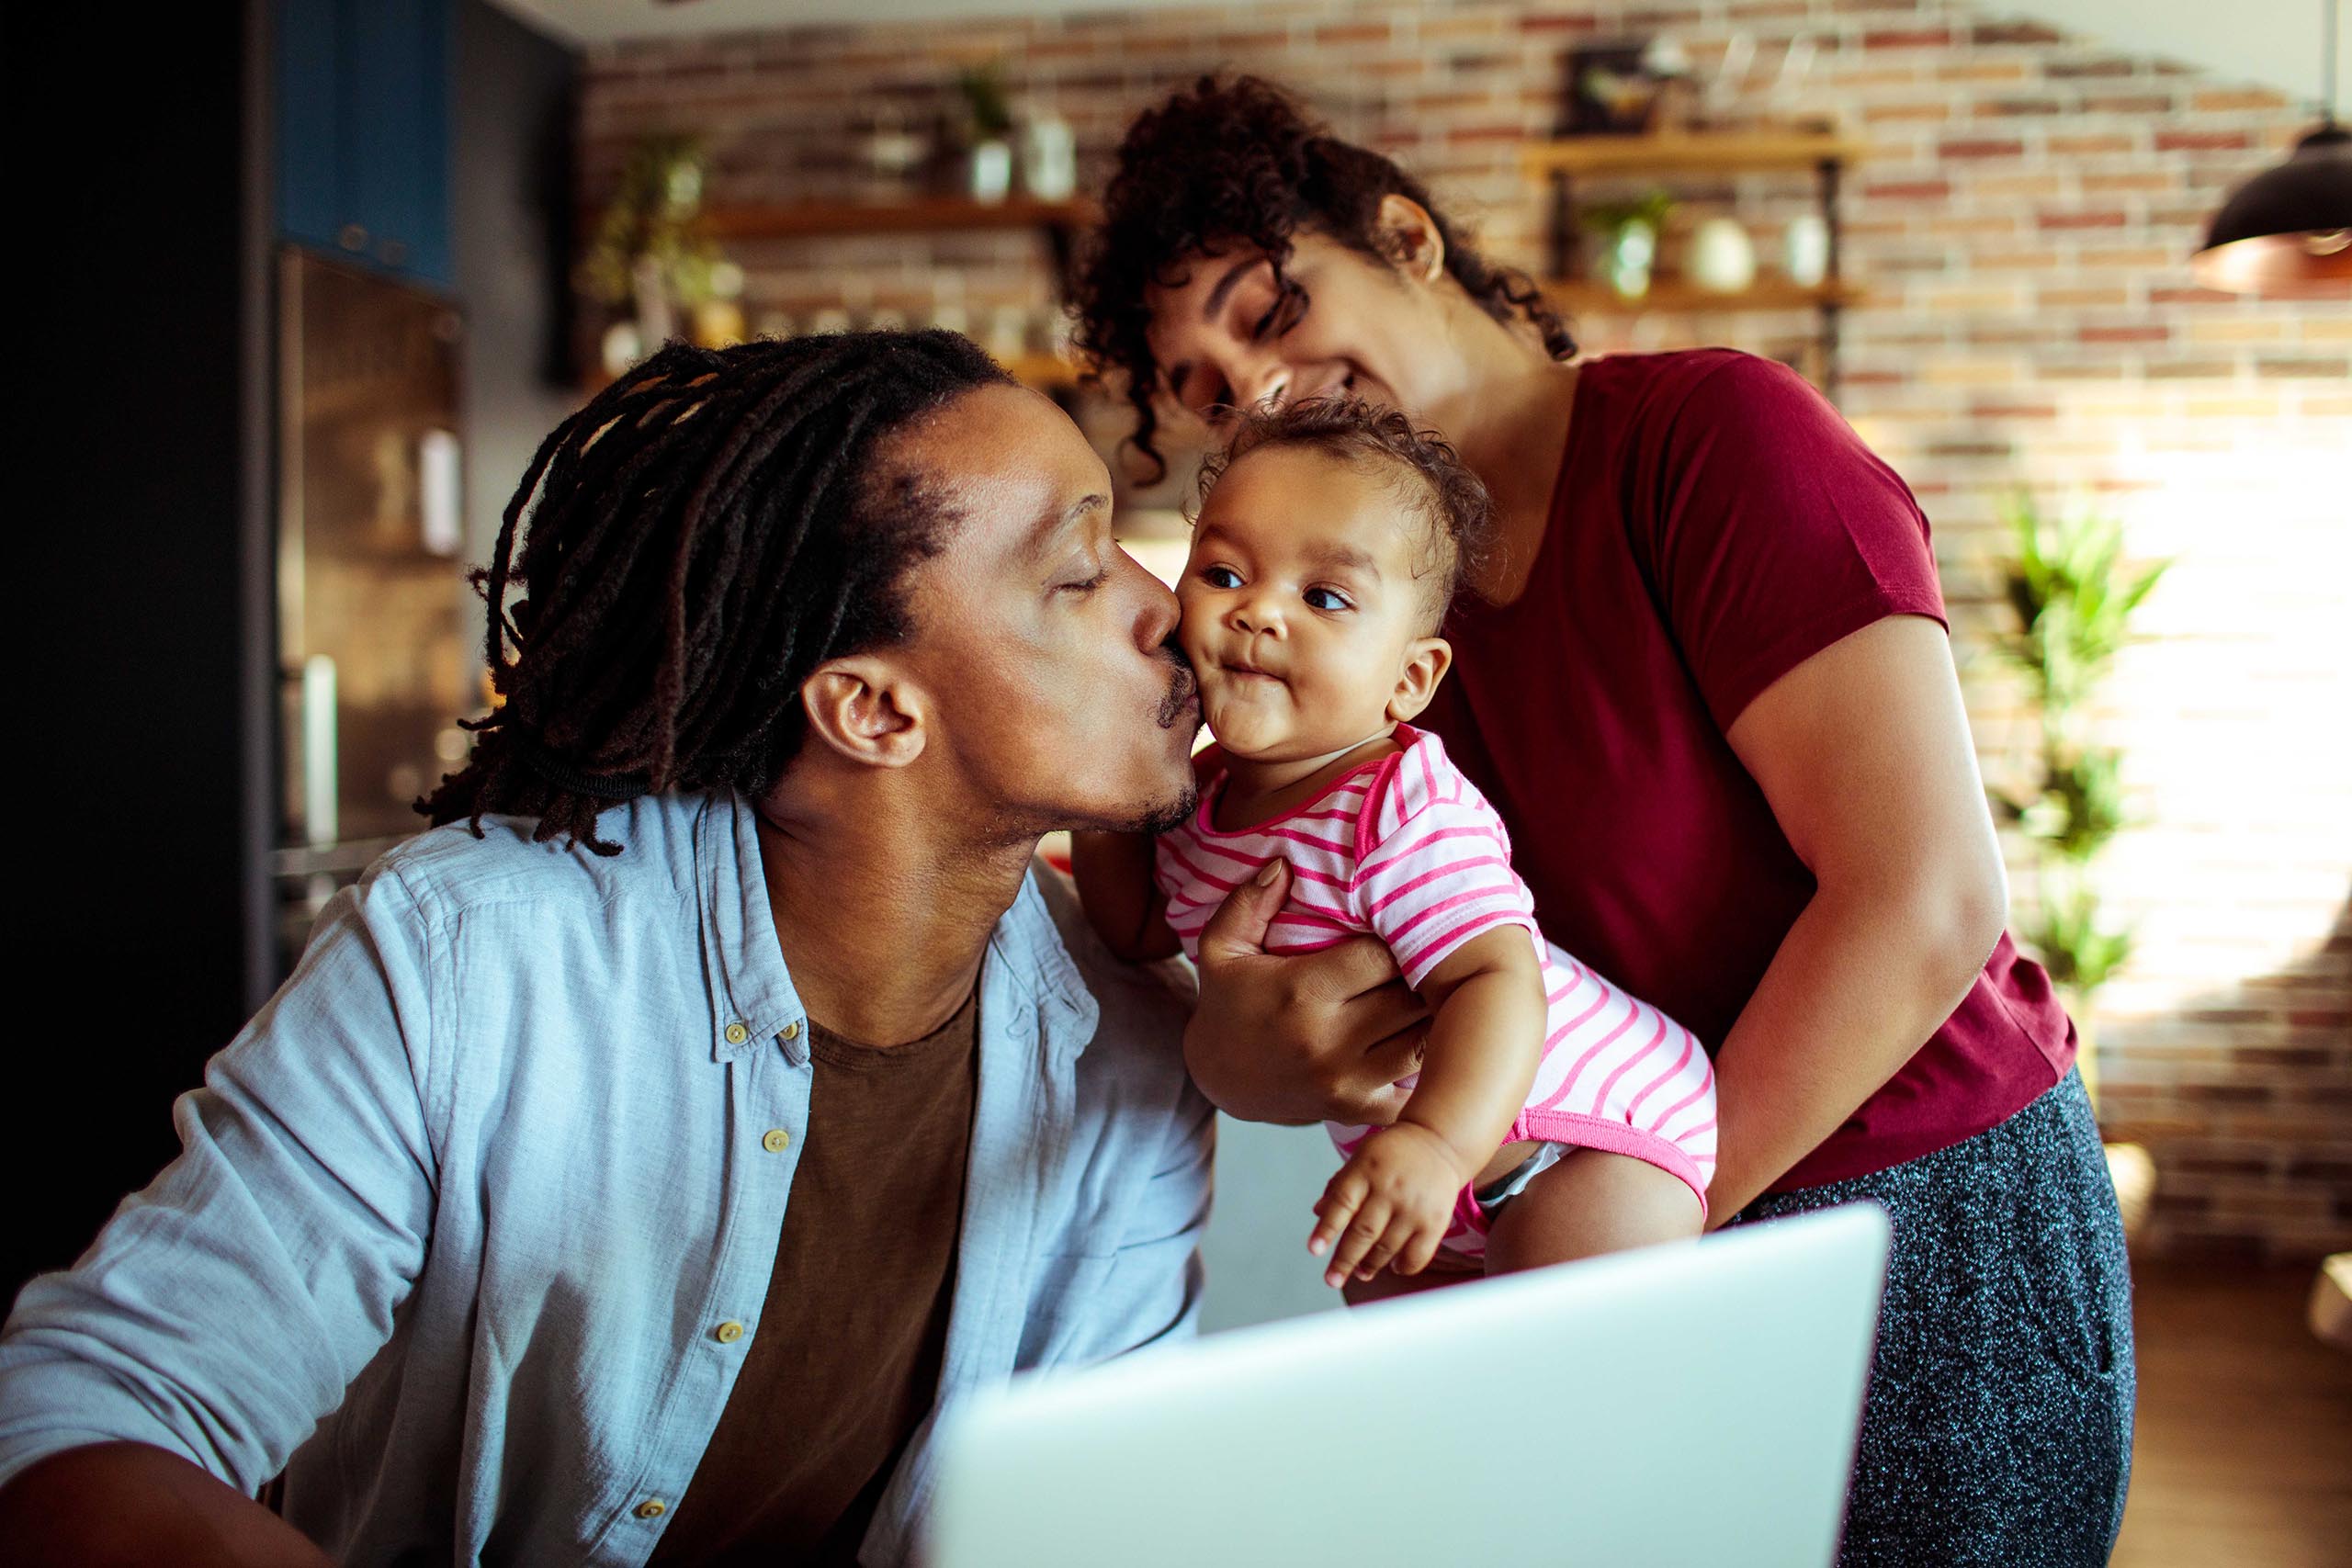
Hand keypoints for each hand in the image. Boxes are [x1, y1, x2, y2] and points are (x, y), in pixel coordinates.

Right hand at [1182, 859, 1429, 1126]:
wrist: (1222, 1080)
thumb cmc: (1231, 1003)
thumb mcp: (1221, 949)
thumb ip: (1249, 903)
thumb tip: (1284, 864)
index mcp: (1301, 992)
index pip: (1381, 957)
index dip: (1400, 939)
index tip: (1405, 927)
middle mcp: (1328, 1041)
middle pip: (1411, 998)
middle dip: (1426, 974)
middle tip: (1436, 955)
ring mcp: (1347, 1081)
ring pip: (1424, 1042)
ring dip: (1435, 1015)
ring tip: (1438, 990)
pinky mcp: (1359, 1108)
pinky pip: (1417, 1086)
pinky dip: (1430, 1062)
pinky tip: (1427, 1036)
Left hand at [1309, 1122, 1469, 1287]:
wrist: (1439, 1142)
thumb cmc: (1392, 1154)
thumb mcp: (1361, 1157)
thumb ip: (1340, 1185)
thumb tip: (1318, 1213)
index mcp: (1366, 1170)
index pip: (1342, 1204)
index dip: (1326, 1229)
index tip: (1314, 1251)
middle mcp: (1390, 1188)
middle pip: (1363, 1232)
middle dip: (1344, 1260)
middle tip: (1331, 1280)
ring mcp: (1413, 1206)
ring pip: (1387, 1247)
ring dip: (1370, 1265)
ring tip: (1360, 1273)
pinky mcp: (1435, 1221)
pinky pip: (1417, 1255)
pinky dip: (1402, 1266)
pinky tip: (1393, 1266)